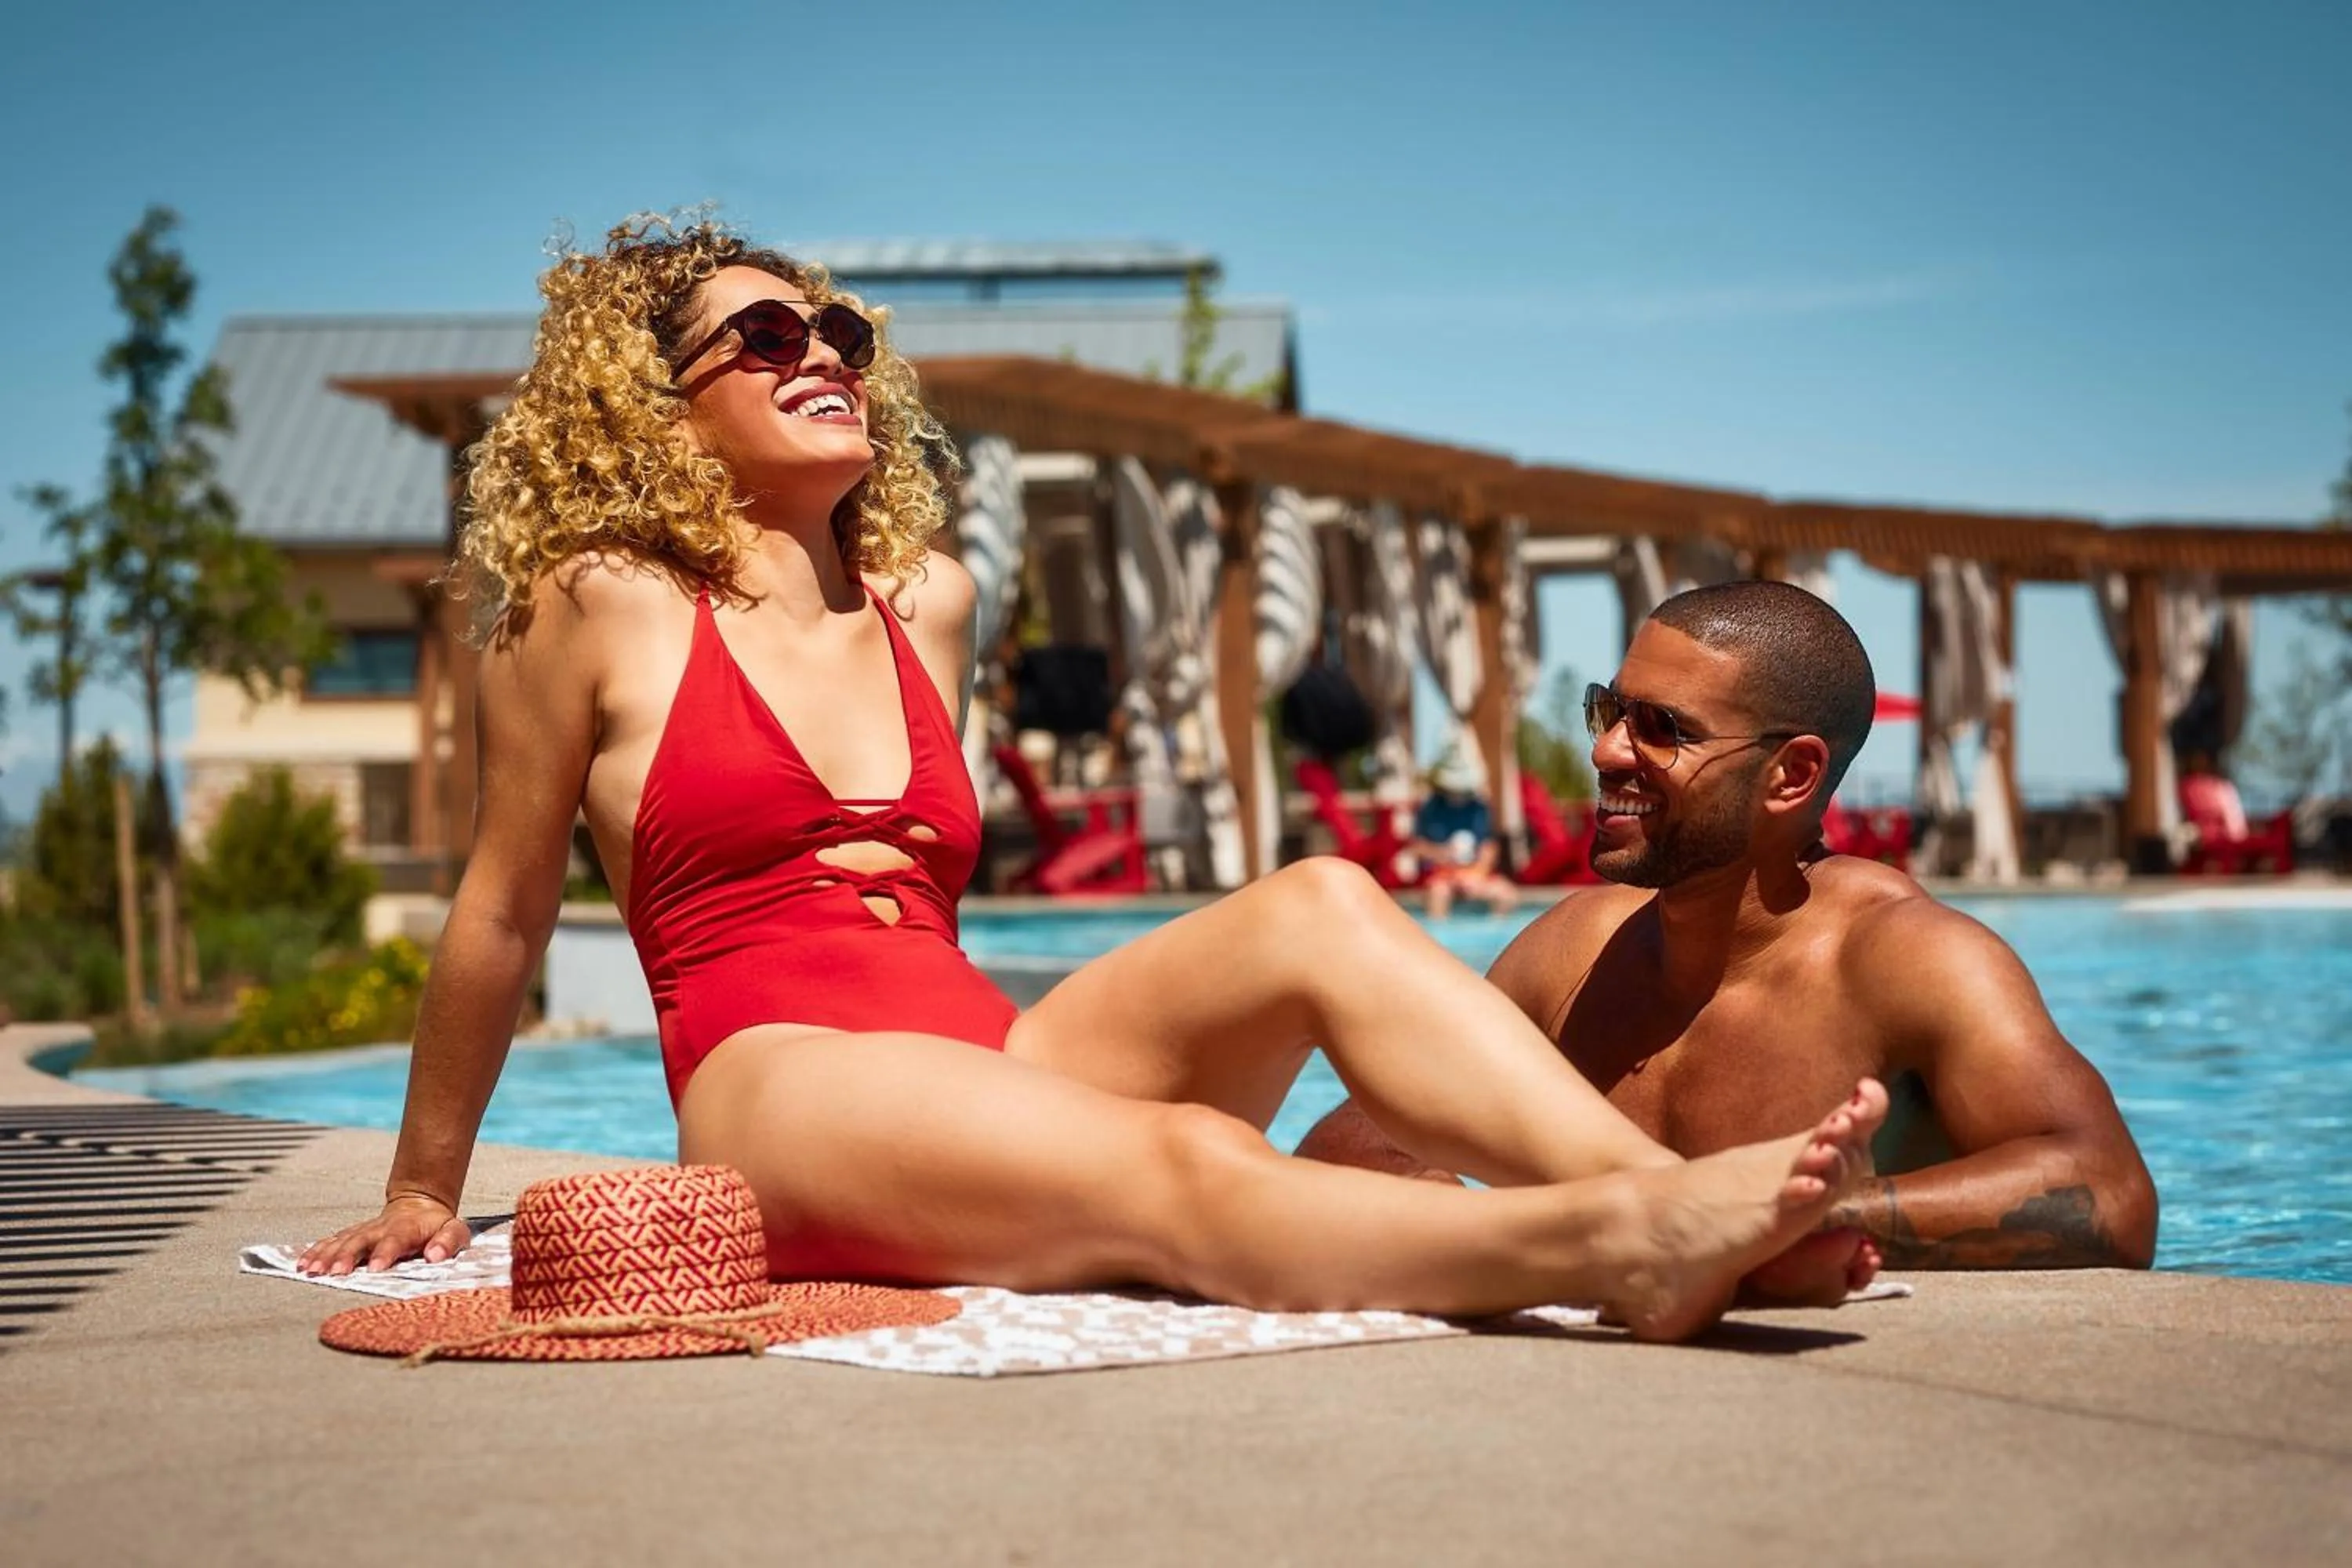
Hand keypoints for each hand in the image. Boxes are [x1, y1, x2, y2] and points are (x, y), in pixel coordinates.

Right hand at [295, 1194, 469, 1275]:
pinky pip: (331, 1241)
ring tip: (311, 1270)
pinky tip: (303, 1262)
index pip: (394, 1240)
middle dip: (346, 1256)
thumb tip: (435, 1255)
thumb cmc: (436, 1225)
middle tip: (335, 1272)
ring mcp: (363, 1230)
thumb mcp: (454, 1230)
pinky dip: (316, 1251)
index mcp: (406, 1229)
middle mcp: (380, 1229)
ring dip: (325, 1255)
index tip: (375, 1268)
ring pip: (341, 1241)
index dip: (385, 1253)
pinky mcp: (352, 1234)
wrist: (419, 1202)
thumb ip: (448, 1242)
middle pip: (360, 1241)